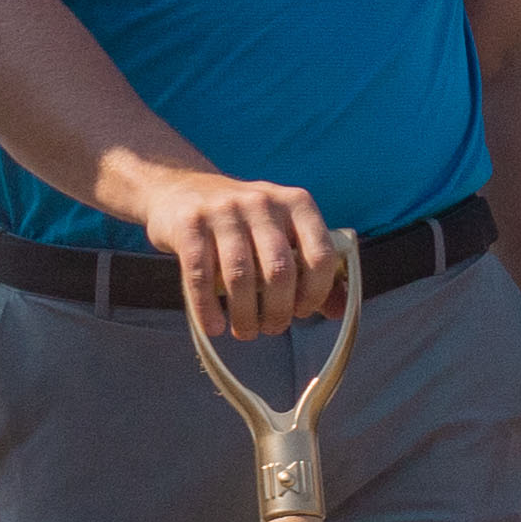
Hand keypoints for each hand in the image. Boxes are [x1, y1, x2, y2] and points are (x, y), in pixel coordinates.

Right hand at [135, 167, 343, 339]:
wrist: (181, 190)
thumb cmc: (244, 221)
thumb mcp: (283, 232)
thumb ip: (312, 268)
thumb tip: (339, 311)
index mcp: (297, 203)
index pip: (320, 255)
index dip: (316, 292)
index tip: (303, 311)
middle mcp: (263, 202)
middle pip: (281, 271)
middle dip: (279, 310)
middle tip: (272, 328)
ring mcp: (224, 211)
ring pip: (241, 276)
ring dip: (245, 315)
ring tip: (245, 331)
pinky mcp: (189, 224)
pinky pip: (201, 276)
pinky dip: (208, 308)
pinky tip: (214, 326)